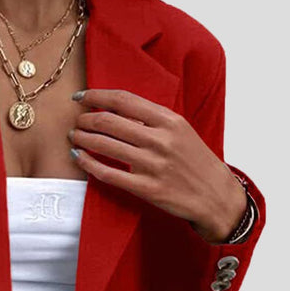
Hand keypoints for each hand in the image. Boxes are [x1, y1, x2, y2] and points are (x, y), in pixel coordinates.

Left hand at [68, 89, 246, 242]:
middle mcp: (160, 140)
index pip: (123, 100)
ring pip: (105, 145)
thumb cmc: (194, 160)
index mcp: (169, 120)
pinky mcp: (146, 189)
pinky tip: (79, 157)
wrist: (214, 195)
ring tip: (74, 136)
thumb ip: (151, 118)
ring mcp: (152, 165)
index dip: (96, 96)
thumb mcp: (180, 130)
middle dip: (85, 119)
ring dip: (83, 139)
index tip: (80, 96)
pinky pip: (108, 174)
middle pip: (109, 122)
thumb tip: (115, 107)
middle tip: (77, 121)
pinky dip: (88, 164)